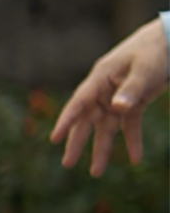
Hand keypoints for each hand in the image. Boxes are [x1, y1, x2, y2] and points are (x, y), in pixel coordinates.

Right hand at [54, 18, 169, 170]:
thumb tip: (117, 108)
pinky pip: (130, 126)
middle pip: (87, 120)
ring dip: (102, 148)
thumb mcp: (144, 70)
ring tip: (96, 173)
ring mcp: (118, 98)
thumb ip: (131, 89)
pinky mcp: (134, 103)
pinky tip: (134, 159)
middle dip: (78, 142)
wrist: (169, 40)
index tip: (55, 139)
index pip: (79, 102)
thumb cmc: (154, 51)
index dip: (67, 121)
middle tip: (67, 164)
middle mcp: (105, 91)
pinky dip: (132, 141)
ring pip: (106, 127)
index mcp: (101, 78)